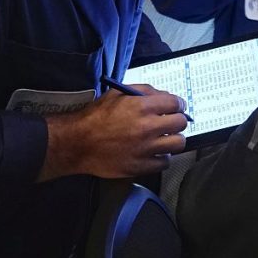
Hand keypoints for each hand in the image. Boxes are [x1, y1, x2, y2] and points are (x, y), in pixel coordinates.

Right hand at [39, 85, 188, 180]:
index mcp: (142, 107)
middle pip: (180, 123)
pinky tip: (154, 152)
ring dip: (173, 139)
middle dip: (177, 120)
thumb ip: (143, 91)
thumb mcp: (117, 94)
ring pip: (178, 143)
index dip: (178, 104)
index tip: (176, 107)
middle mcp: (147, 127)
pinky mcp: (140, 165)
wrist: (77, 143)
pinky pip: (165, 162)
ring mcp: (145, 148)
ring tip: (164, 138)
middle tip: (170, 122)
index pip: (176, 103)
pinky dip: (162, 157)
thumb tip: (163, 96)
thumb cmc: (95, 118)